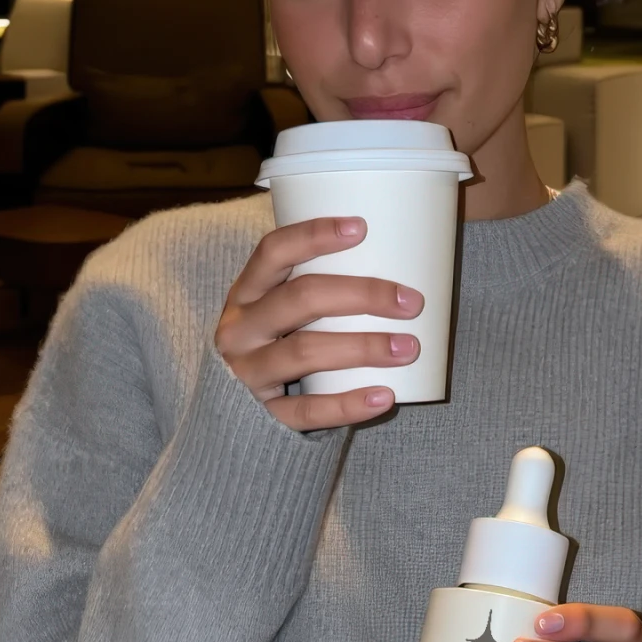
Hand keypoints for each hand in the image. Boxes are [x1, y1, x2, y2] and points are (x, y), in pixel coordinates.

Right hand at [215, 217, 423, 431]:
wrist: (231, 413)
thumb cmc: (276, 343)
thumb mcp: (279, 310)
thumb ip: (317, 290)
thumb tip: (398, 262)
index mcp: (246, 293)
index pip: (273, 251)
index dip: (313, 235)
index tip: (362, 228)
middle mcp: (240, 328)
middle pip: (300, 299)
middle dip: (361, 295)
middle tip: (410, 303)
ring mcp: (247, 372)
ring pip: (304, 352)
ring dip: (362, 347)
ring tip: (408, 348)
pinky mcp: (262, 413)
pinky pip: (306, 411)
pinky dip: (347, 405)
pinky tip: (384, 397)